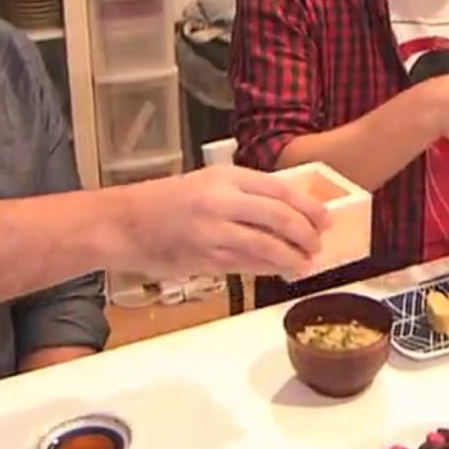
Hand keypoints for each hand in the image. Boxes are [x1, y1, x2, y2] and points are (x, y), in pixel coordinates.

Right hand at [116, 165, 328, 278]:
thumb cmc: (165, 201)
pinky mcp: (204, 258)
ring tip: (305, 263)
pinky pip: (246, 265)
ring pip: (265, 246)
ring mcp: (212, 231)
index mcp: (224, 177)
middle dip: (305, 234)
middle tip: (318, 244)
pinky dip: (268, 269)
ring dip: (291, 257)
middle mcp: (220, 201)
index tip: (325, 218)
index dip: (308, 206)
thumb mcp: (206, 183)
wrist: (124, 223)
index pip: (279, 189)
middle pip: (278, 217)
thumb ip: (242, 194)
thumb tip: (286, 211)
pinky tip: (281, 271)